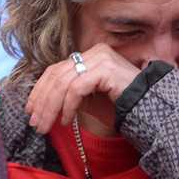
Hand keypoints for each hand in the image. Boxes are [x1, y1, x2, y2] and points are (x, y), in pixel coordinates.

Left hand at [25, 43, 141, 134]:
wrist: (148, 108)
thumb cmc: (119, 105)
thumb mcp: (88, 99)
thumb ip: (67, 95)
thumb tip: (41, 104)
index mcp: (89, 56)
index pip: (56, 69)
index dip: (39, 89)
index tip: (30, 109)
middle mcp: (94, 52)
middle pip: (56, 75)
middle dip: (42, 101)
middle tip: (35, 122)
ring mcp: (100, 58)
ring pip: (63, 82)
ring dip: (51, 107)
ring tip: (46, 126)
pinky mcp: (105, 69)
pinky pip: (77, 88)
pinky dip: (68, 106)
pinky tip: (66, 120)